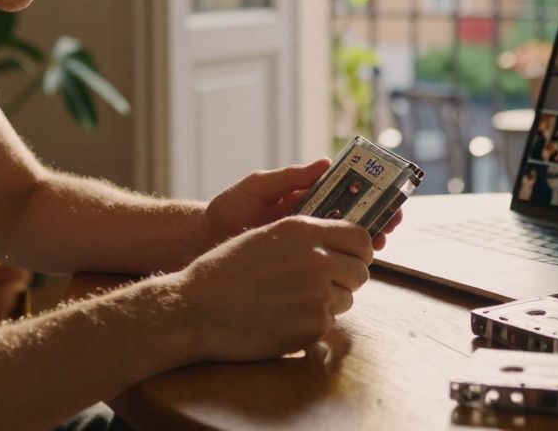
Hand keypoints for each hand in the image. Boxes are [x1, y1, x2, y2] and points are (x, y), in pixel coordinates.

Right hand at [172, 216, 372, 360]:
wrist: (197, 308)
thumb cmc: (226, 270)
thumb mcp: (267, 235)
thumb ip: (307, 236)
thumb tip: (340, 242)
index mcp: (305, 230)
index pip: (361, 238)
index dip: (359, 251)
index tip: (352, 258)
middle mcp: (316, 259)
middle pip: (361, 271)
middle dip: (346, 278)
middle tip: (323, 284)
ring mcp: (317, 295)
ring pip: (347, 299)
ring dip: (329, 302)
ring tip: (293, 301)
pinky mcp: (312, 327)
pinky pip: (329, 324)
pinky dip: (312, 324)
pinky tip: (284, 319)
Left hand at [203, 158, 404, 250]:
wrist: (202, 243)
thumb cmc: (227, 210)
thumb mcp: (257, 187)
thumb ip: (289, 177)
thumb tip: (324, 163)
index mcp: (305, 197)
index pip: (345, 193)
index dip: (370, 193)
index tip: (388, 193)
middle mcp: (310, 221)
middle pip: (353, 219)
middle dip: (377, 218)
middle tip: (393, 220)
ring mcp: (306, 245)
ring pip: (345, 244)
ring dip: (367, 242)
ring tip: (380, 241)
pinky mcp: (299, 266)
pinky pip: (327, 266)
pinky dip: (345, 265)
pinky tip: (356, 265)